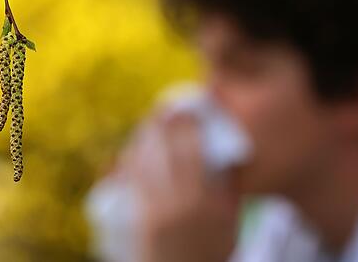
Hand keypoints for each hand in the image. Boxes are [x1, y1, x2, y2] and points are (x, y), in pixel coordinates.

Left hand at [123, 114, 239, 261]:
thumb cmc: (210, 251)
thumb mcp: (229, 222)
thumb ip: (229, 190)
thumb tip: (226, 155)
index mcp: (205, 200)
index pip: (193, 150)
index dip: (188, 125)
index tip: (188, 111)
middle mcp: (178, 202)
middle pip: (164, 150)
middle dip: (162, 125)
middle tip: (163, 111)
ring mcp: (154, 210)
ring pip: (143, 162)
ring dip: (143, 139)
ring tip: (148, 126)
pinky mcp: (136, 217)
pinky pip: (128, 181)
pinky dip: (128, 162)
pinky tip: (129, 151)